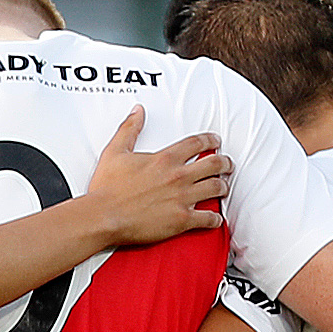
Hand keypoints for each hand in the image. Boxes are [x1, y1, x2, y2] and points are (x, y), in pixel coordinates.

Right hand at [82, 108, 227, 245]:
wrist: (103, 216)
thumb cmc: (107, 188)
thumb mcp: (116, 151)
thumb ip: (129, 128)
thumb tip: (137, 111)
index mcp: (165, 158)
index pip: (197, 143)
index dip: (210, 140)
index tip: (216, 141)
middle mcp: (178, 176)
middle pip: (214, 164)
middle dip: (225, 163)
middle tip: (228, 164)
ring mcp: (182, 198)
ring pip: (216, 189)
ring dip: (223, 187)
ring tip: (223, 188)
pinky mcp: (182, 220)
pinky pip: (208, 218)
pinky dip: (215, 219)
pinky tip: (215, 218)